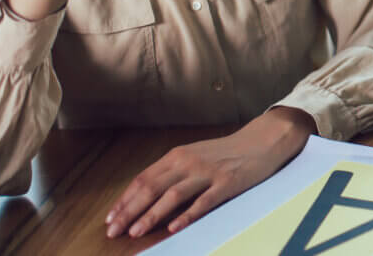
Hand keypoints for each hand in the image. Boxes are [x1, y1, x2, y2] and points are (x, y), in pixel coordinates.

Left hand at [105, 107, 316, 237]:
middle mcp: (189, 162)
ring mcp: (208, 172)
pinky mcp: (227, 183)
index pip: (143, 179)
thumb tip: (145, 194)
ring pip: (172, 195)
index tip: (110, 218)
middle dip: (129, 211)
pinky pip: (203, 202)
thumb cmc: (226, 152)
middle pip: (152, 188)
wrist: (261, 141)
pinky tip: (174, 227)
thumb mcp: (195, 156)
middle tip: (113, 231)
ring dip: (151, 215)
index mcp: (178, 155)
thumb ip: (173, 172)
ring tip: (135, 232)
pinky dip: (187, 215)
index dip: (125, 199)